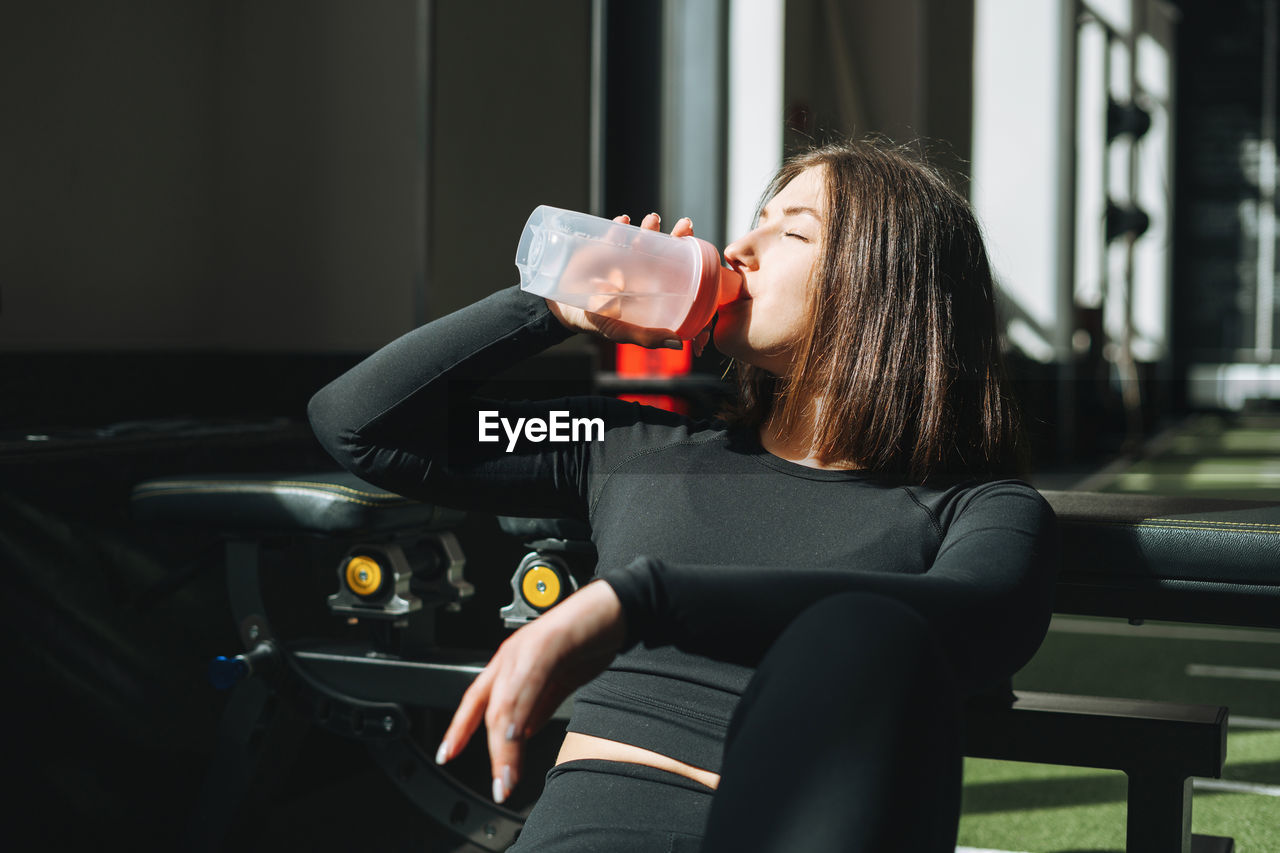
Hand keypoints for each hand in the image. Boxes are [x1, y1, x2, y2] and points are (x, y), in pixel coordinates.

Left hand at [434, 580, 626, 803]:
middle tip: (500, 786)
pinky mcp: (546, 646)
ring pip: (506, 704)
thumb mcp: (561, 679)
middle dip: (494, 754)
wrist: (615, 607)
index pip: (476, 701)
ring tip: (508, 776)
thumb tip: (524, 733)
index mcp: (511, 664)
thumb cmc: (589, 637)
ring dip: (506, 747)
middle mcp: (511, 656)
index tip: (447, 754)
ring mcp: (526, 650)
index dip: (460, 728)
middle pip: (491, 710)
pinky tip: (516, 737)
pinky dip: (520, 714)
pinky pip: (527, 685)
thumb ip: (541, 705)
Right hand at [545, 213, 713, 357]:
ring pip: (642, 238)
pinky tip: (623, 221)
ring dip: (650, 227)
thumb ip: (646, 337)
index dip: (689, 260)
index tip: (699, 250)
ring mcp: (623, 258)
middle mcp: (640, 271)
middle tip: (684, 224)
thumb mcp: (621, 331)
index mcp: (650, 289)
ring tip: (652, 220)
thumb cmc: (596, 322)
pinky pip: (614, 233)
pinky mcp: (603, 248)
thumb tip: (678, 343)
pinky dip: (619, 226)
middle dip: (675, 235)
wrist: (562, 309)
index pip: (676, 271)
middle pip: (664, 249)